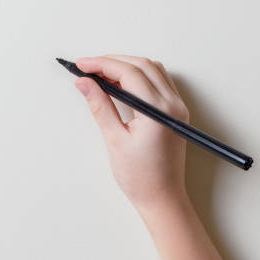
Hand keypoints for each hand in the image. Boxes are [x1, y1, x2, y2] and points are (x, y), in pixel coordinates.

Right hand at [74, 55, 189, 209]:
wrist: (162, 198)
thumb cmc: (141, 177)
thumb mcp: (114, 140)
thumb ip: (100, 106)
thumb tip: (84, 83)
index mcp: (158, 111)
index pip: (129, 73)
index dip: (102, 64)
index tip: (82, 65)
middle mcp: (172, 104)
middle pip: (142, 65)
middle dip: (112, 61)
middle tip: (87, 67)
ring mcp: (177, 107)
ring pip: (152, 70)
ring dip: (126, 66)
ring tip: (100, 74)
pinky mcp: (174, 112)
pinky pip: (158, 82)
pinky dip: (138, 76)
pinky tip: (119, 84)